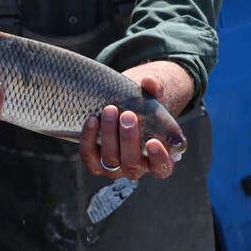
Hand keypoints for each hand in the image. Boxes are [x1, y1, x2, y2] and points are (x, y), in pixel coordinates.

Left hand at [79, 61, 194, 179]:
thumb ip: (155, 91)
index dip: (159, 158)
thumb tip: (149, 81)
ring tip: (109, 110)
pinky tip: (92, 119)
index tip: (153, 141)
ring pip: (110, 160)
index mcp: (158, 160)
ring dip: (108, 135)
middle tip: (128, 115)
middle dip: (129, 139)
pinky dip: (88, 139)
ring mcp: (114, 169)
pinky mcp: (95, 164)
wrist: (120, 112)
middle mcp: (136, 169)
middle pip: (132, 163)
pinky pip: (89, 156)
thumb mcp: (153, 101)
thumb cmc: (143, 111)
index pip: (162, 168)